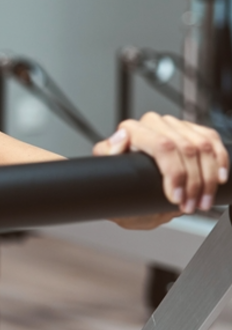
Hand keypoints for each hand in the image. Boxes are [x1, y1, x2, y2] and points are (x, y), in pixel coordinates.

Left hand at [94, 112, 228, 227]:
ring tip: (201, 202)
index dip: (175, 173)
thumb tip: (121, 137)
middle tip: (189, 206)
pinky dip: (220, 162)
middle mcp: (153, 123)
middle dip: (193, 182)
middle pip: (186, 148)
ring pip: (203, 146)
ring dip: (208, 178)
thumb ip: (108, 154)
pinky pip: (212, 141)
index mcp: (132, 130)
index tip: (176, 198)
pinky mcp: (191, 130)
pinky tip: (219, 179)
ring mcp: (174, 125)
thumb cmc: (120, 184)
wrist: (130, 188)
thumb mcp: (108, 176)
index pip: (162, 145)